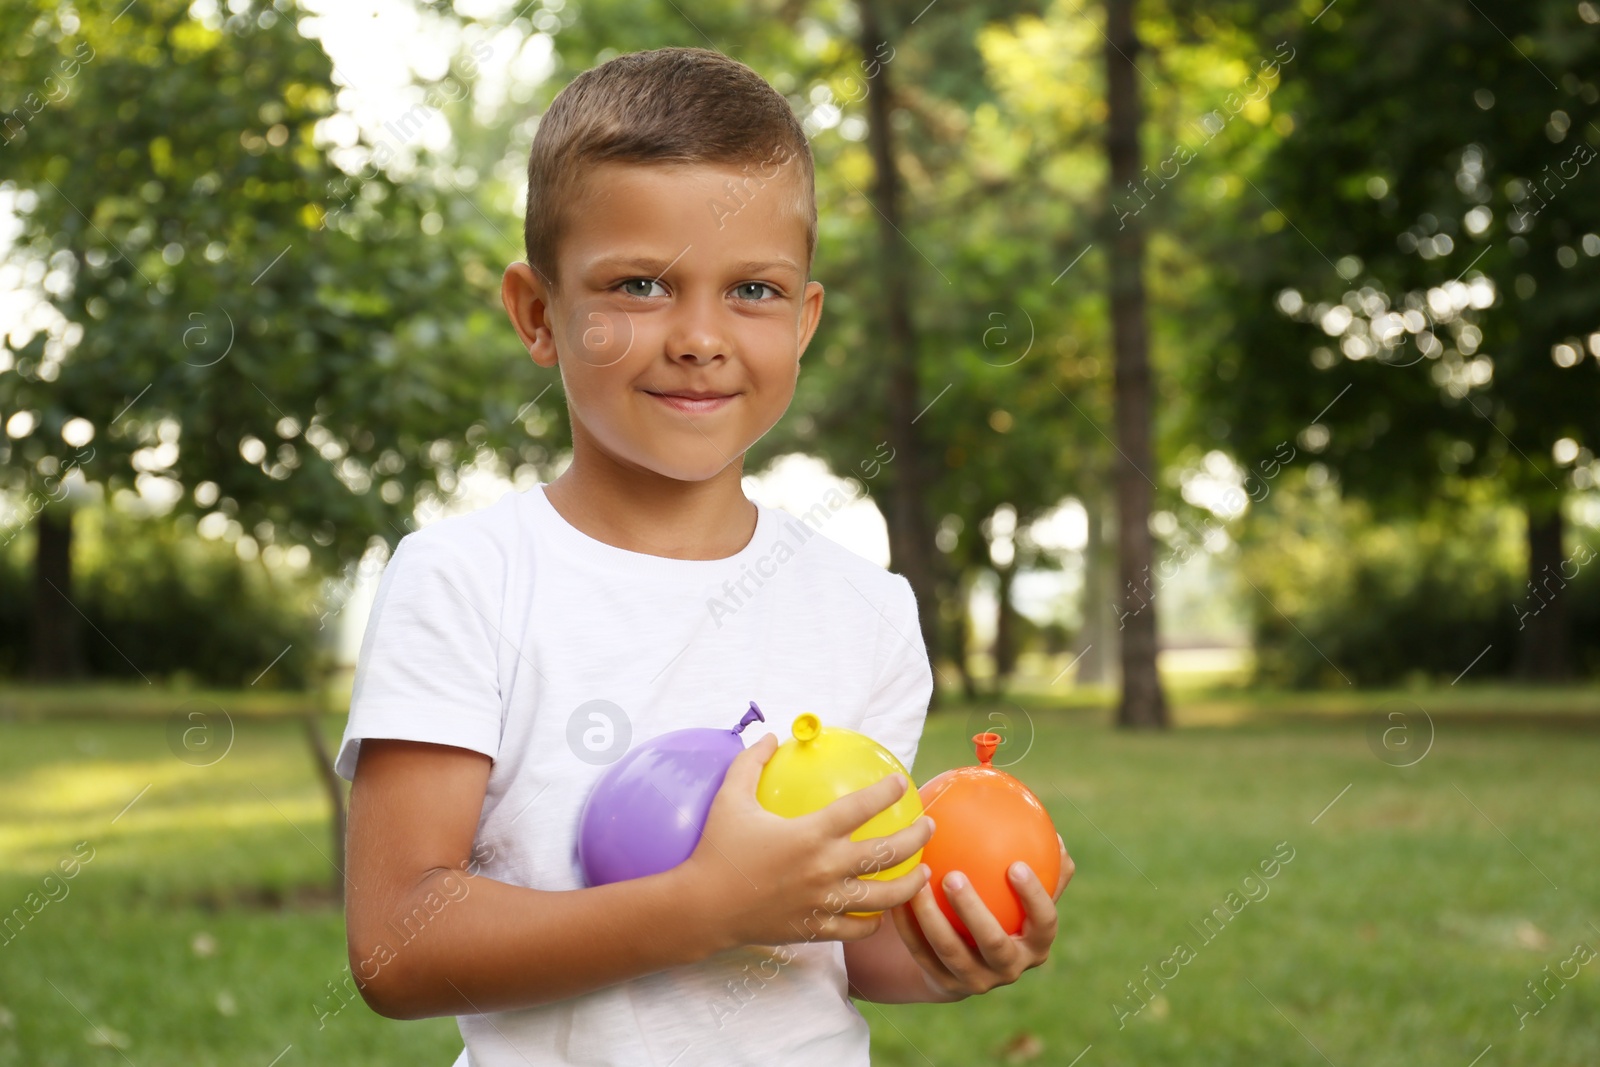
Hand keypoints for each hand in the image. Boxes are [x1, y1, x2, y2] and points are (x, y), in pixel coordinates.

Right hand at [679, 733, 935, 950]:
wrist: (702, 908)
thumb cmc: (716, 850)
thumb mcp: (730, 798)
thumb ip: (750, 763)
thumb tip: (767, 736)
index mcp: (811, 833)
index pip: (862, 807)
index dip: (887, 792)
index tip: (900, 782)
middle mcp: (826, 868)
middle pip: (888, 852)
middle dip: (917, 836)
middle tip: (928, 826)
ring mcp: (825, 902)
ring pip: (885, 897)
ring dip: (911, 883)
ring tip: (924, 872)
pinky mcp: (817, 929)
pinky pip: (858, 928)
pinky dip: (874, 921)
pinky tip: (881, 913)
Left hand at [889, 834, 1073, 998]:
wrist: (970, 960)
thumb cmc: (1005, 908)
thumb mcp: (1024, 894)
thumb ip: (1042, 865)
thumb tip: (1051, 832)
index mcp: (1036, 943)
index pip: (1045, 923)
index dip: (1034, 898)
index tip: (1016, 865)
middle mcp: (1009, 967)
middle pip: (994, 943)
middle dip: (974, 912)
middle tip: (953, 876)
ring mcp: (976, 980)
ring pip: (951, 951)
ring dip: (932, 918)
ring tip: (919, 883)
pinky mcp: (944, 984)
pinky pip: (922, 952)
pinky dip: (908, 926)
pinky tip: (899, 897)